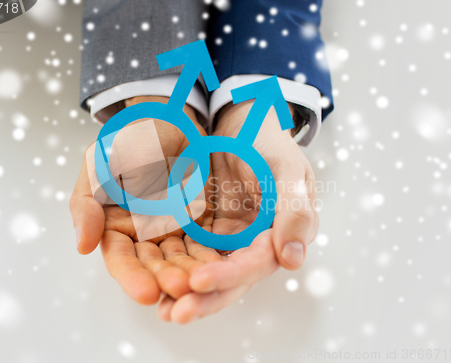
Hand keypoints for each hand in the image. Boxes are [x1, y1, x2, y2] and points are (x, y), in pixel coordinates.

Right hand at [69, 96, 221, 304]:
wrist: (165, 122)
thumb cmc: (127, 142)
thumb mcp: (97, 167)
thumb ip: (87, 204)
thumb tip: (83, 245)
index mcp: (116, 228)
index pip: (122, 259)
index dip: (132, 277)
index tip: (147, 293)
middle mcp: (144, 236)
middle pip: (154, 265)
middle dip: (166, 279)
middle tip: (181, 289)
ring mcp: (173, 230)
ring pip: (182, 259)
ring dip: (191, 273)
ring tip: (202, 283)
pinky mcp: (199, 221)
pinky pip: (206, 243)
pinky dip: (212, 256)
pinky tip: (221, 267)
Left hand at [158, 100, 318, 322]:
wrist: (242, 126)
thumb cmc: (268, 143)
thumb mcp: (286, 168)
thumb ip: (294, 209)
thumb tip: (292, 259)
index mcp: (281, 233)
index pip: (257, 262)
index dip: (229, 275)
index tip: (199, 281)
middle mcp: (256, 244)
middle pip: (232, 279)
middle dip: (205, 297)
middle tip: (175, 312)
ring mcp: (230, 240)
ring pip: (210, 272)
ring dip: (187, 293)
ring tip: (161, 309)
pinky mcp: (207, 232)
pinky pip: (191, 254)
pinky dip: (176, 269)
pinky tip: (156, 283)